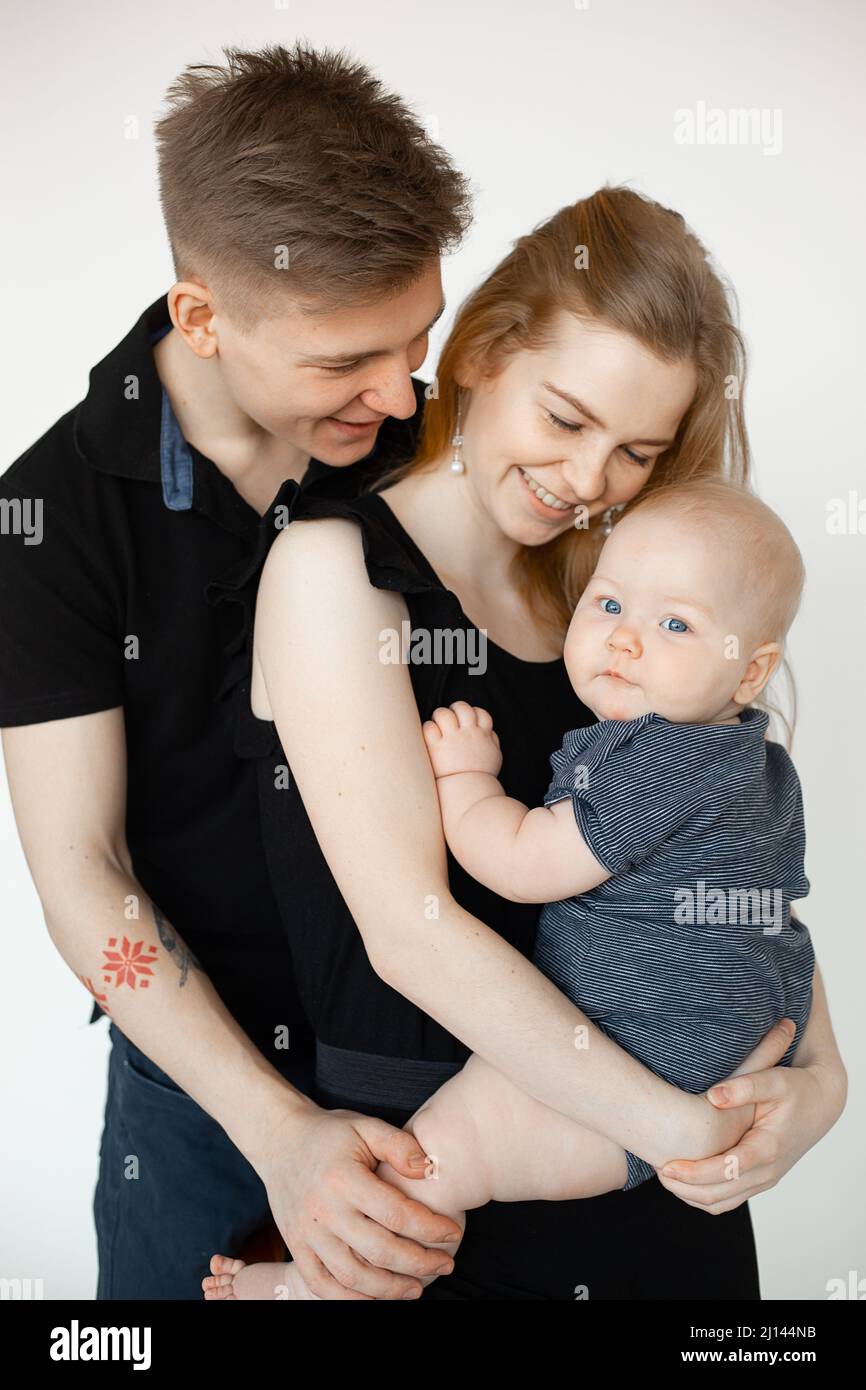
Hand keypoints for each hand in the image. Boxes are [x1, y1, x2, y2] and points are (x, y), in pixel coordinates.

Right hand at [254, 1099, 461, 1298]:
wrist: (279, 1140)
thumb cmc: (330, 1133)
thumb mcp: (365, 1126)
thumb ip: (399, 1145)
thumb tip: (429, 1169)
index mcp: (344, 1179)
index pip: (396, 1214)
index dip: (430, 1228)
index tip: (453, 1233)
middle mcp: (323, 1210)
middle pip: (379, 1250)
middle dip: (419, 1263)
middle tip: (445, 1265)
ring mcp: (306, 1233)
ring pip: (352, 1275)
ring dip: (389, 1289)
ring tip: (417, 1289)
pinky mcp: (295, 1247)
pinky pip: (322, 1284)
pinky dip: (350, 1298)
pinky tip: (376, 1297)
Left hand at [422, 701, 502, 778]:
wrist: (469, 794)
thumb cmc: (481, 777)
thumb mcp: (494, 757)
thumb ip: (492, 741)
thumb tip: (488, 732)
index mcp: (483, 736)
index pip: (481, 713)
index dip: (473, 712)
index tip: (467, 719)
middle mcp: (468, 734)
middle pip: (462, 708)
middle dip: (455, 709)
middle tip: (450, 718)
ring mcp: (451, 740)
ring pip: (443, 713)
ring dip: (439, 716)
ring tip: (438, 725)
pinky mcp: (436, 748)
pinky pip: (429, 728)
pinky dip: (428, 728)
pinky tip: (430, 736)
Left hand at [657, 1019, 844, 1213]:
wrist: (820, 1104)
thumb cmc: (795, 1089)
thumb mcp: (774, 1079)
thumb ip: (745, 1086)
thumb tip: (713, 1096)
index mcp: (768, 1148)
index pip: (726, 1171)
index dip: (694, 1173)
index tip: (666, 1166)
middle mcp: (767, 1172)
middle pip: (720, 1195)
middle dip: (685, 1188)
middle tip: (657, 1170)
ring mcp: (764, 1180)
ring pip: (722, 1203)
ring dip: (691, 1195)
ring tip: (665, 1175)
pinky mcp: (759, 1180)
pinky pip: (728, 1199)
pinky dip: (704, 1196)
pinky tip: (684, 1179)